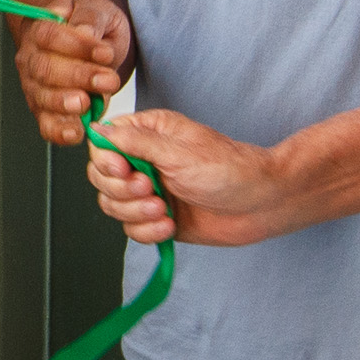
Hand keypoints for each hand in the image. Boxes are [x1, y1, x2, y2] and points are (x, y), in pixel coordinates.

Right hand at [15, 0, 131, 146]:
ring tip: (88, 103)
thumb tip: (82, 31)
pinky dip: (59, 131)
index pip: (48, 35)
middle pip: (44, 68)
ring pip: (42, 97)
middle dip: (77, 76)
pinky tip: (76, 132)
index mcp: (40, 27)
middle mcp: (31, 58)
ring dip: (67, 103)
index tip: (105, 53)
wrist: (101, 47)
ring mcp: (35, 86)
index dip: (76, 45)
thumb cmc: (96, 26)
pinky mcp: (45, 111)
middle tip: (107, 79)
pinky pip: (46, 124)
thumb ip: (90, 17)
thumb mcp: (100, 10)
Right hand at [84, 106, 300, 248]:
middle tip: (152, 190)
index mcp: (147, 134)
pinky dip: (146, 231)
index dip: (106, 162)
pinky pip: (131, 229)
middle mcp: (143, 161)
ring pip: (113, 206)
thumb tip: (98, 128)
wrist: (261, 205)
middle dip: (122, 190)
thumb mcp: (178, 152)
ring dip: (135, 213)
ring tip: (163, 211)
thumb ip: (135, 142)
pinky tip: (169, 226)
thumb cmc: (229, 170)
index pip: (102, 145)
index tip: (124, 170)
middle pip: (102, 178)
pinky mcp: (157, 218)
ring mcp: (149, 191)